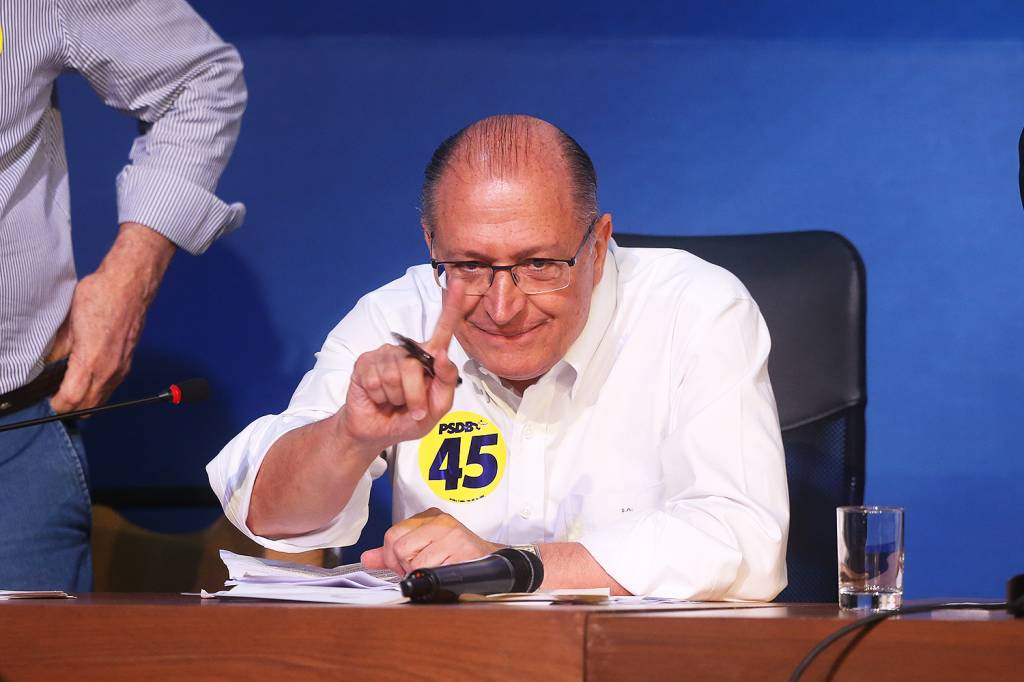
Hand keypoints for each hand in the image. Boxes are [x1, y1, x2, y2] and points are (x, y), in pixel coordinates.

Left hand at [49, 223, 173, 411]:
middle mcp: (110, 370)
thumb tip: (47, 365)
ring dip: (85, 401)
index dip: (56, 404)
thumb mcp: (68, 323)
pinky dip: (98, 391)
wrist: (130, 285)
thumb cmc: (102, 297)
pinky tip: (88, 380)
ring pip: (101, 400)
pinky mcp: (128, 363)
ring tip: (69, 390)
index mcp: (92, 361)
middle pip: (88, 406)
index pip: (71, 400)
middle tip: (55, 397)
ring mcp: (121, 368)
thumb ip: (58, 350)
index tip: (47, 398)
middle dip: (69, 407)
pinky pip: (111, 388)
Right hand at [338, 280, 468, 450]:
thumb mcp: (437, 408)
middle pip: (414, 366)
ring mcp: (384, 354)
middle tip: (411, 408)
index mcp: (429, 358)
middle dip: (415, 396)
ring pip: (395, 375)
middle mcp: (407, 351)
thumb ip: (446, 383)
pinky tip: (377, 397)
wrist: (376, 432)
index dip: (451, 306)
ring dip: (396, 398)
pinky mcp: (365, 363)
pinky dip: (379, 397)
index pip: (442, 329)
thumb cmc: (410, 418)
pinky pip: (376, 380)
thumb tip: (442, 355)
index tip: (457, 282)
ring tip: (392, 401)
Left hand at [360, 508, 501, 574]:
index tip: (406, 563)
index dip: (394, 557)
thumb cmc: (457, 556)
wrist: (490, 562)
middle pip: (399, 548)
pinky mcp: (462, 549)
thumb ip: (392, 552)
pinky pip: (432, 570)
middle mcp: (440, 521)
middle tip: (423, 569)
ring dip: (422, 574)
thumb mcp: (423, 548)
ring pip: (414, 562)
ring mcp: (452, 534)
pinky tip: (447, 571)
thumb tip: (367, 557)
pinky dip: (435, 578)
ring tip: (438, 569)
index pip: (392, 535)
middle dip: (406, 566)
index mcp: (428, 516)